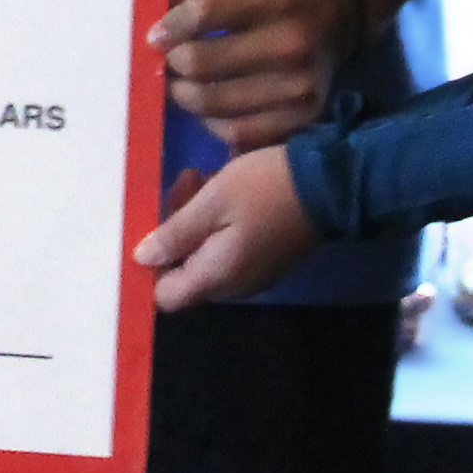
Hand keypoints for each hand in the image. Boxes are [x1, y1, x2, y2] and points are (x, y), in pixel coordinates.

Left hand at [136, 145, 320, 309]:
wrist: (331, 185)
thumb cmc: (264, 189)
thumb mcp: (213, 202)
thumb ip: (175, 234)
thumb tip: (141, 259)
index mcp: (217, 277)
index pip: (166, 296)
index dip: (151, 266)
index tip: (152, 225)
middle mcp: (234, 286)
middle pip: (184, 271)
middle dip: (174, 229)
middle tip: (184, 182)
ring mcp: (253, 274)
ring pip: (205, 255)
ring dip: (194, 219)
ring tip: (202, 176)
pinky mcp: (267, 258)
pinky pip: (227, 248)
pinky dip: (217, 222)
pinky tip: (223, 188)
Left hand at [148, 0, 354, 147]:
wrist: (335, 10)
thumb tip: (138, 20)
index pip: (202, 12)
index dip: (168, 28)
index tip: (154, 37)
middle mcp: (291, 40)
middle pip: (201, 64)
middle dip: (171, 65)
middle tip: (165, 64)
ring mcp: (301, 84)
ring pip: (213, 105)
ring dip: (185, 97)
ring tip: (181, 85)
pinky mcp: (304, 117)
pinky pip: (237, 133)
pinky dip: (212, 123)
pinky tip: (209, 107)